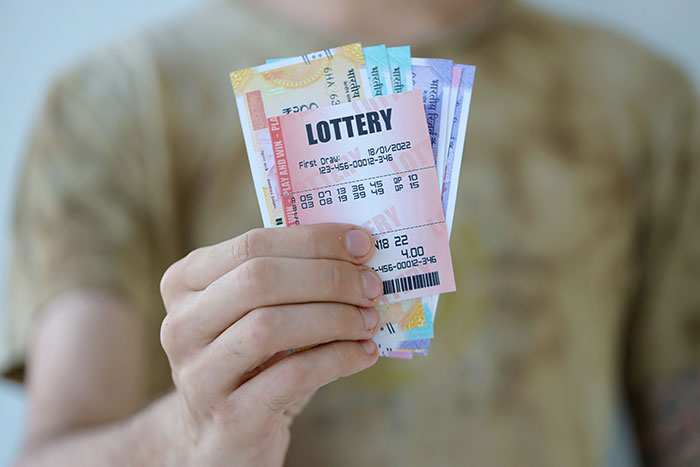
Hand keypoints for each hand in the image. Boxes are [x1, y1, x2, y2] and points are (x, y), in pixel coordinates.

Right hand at [159, 223, 381, 465]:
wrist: (220, 438)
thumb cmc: (251, 361)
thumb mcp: (255, 312)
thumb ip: (289, 279)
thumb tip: (357, 251)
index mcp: (184, 283)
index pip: (252, 244)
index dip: (314, 240)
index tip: (362, 244)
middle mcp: (182, 325)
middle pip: (259, 279)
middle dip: (328, 277)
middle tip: (371, 286)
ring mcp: (200, 374)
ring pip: (270, 326)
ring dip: (334, 318)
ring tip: (369, 320)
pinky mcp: (230, 417)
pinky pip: (292, 376)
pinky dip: (337, 359)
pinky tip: (364, 353)